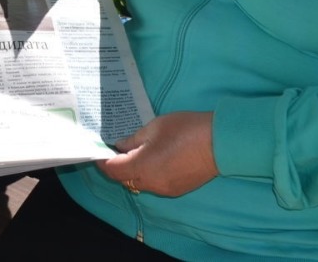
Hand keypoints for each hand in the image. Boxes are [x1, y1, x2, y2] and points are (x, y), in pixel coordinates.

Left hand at [97, 111, 217, 197]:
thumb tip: (120, 146)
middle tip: (114, 148)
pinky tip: (152, 158)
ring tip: (134, 151)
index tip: (97, 149)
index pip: (113, 170)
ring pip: (140, 183)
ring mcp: (166, 189)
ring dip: (132, 171)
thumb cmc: (184, 130)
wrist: (220, 143)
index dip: (102, 160)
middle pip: (124, 179)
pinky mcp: (178, 189)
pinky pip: (154, 184)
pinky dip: (147, 174)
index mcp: (142, 167)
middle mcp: (151, 183)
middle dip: (116, 166)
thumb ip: (133, 139)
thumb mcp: (154, 127)